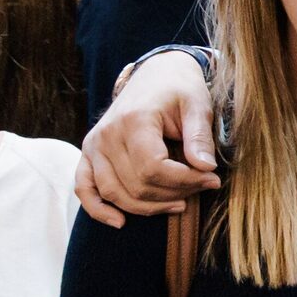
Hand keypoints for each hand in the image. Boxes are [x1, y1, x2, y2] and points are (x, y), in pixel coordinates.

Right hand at [77, 50, 220, 226]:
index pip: (154, 168)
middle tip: (202, 187)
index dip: (186, 181)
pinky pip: (84, 188)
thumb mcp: (198, 105)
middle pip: (138, 185)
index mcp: (133, 120)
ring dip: (150, 206)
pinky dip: (98, 209)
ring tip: (180, 202)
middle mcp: (107, 135)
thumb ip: (200, 137)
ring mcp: (94, 146)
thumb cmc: (179, 90)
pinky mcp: (88, 153)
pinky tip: (120, 221)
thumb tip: (206, 169)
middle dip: (175, 193)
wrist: (155, 75)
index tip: (212, 179)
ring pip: (116, 193)